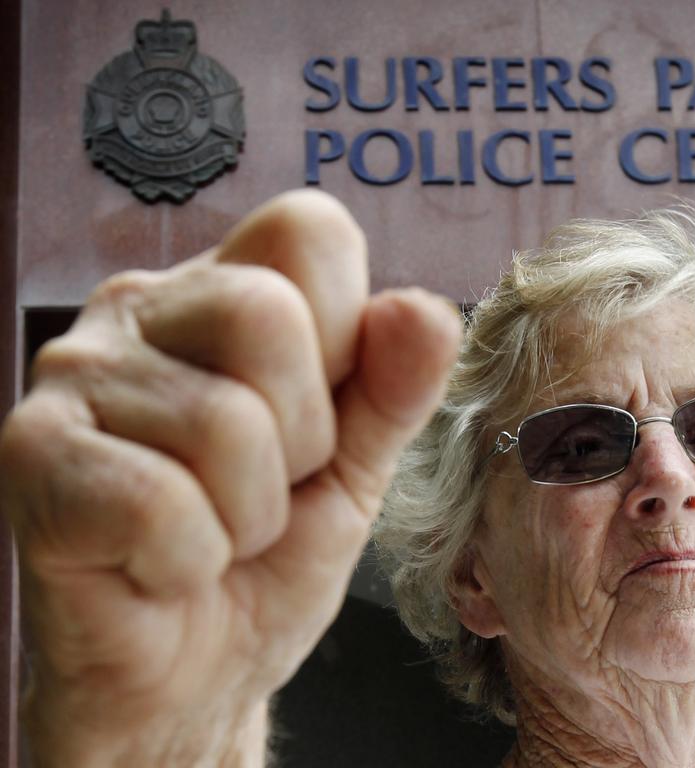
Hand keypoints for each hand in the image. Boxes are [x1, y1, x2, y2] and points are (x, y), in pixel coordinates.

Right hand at [0, 190, 461, 765]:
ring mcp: (73, 376)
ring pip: (224, 423)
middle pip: (266, 314)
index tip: (319, 415)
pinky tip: (161, 566)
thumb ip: (397, 385)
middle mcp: (139, 310)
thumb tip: (425, 309)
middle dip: (301, 438)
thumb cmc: (271, 555)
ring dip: (249, 515)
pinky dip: (190, 560)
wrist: (198, 674)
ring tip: (216, 531)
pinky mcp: (30, 457)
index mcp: (223, 290)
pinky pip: (160, 504)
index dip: (346, 334)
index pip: (309, 230)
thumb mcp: (358, 464)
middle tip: (266, 489)